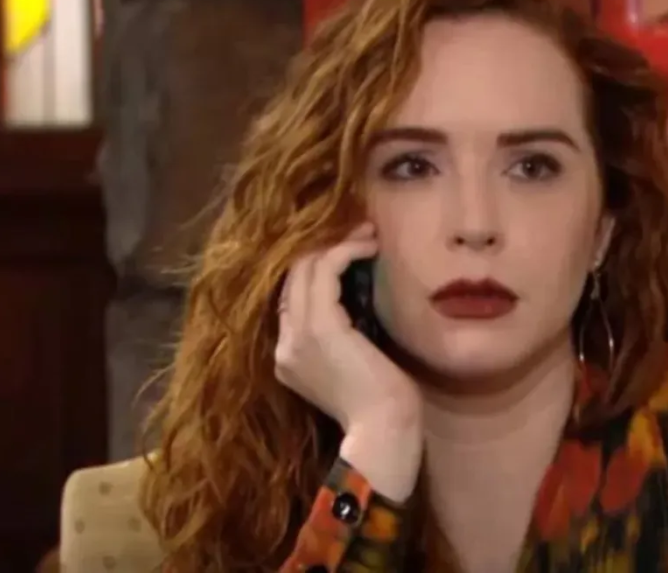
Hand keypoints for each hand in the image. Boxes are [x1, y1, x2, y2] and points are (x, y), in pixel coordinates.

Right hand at [274, 222, 422, 499]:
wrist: (382, 434)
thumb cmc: (380, 406)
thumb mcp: (353, 364)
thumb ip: (343, 337)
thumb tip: (357, 301)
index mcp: (288, 356)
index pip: (292, 296)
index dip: (317, 267)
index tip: (351, 251)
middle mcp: (284, 344)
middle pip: (293, 276)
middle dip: (326, 247)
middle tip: (360, 233)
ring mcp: (298, 335)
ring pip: (304, 267)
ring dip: (338, 243)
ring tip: (368, 236)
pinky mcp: (321, 327)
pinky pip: (325, 270)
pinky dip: (345, 251)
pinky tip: (368, 247)